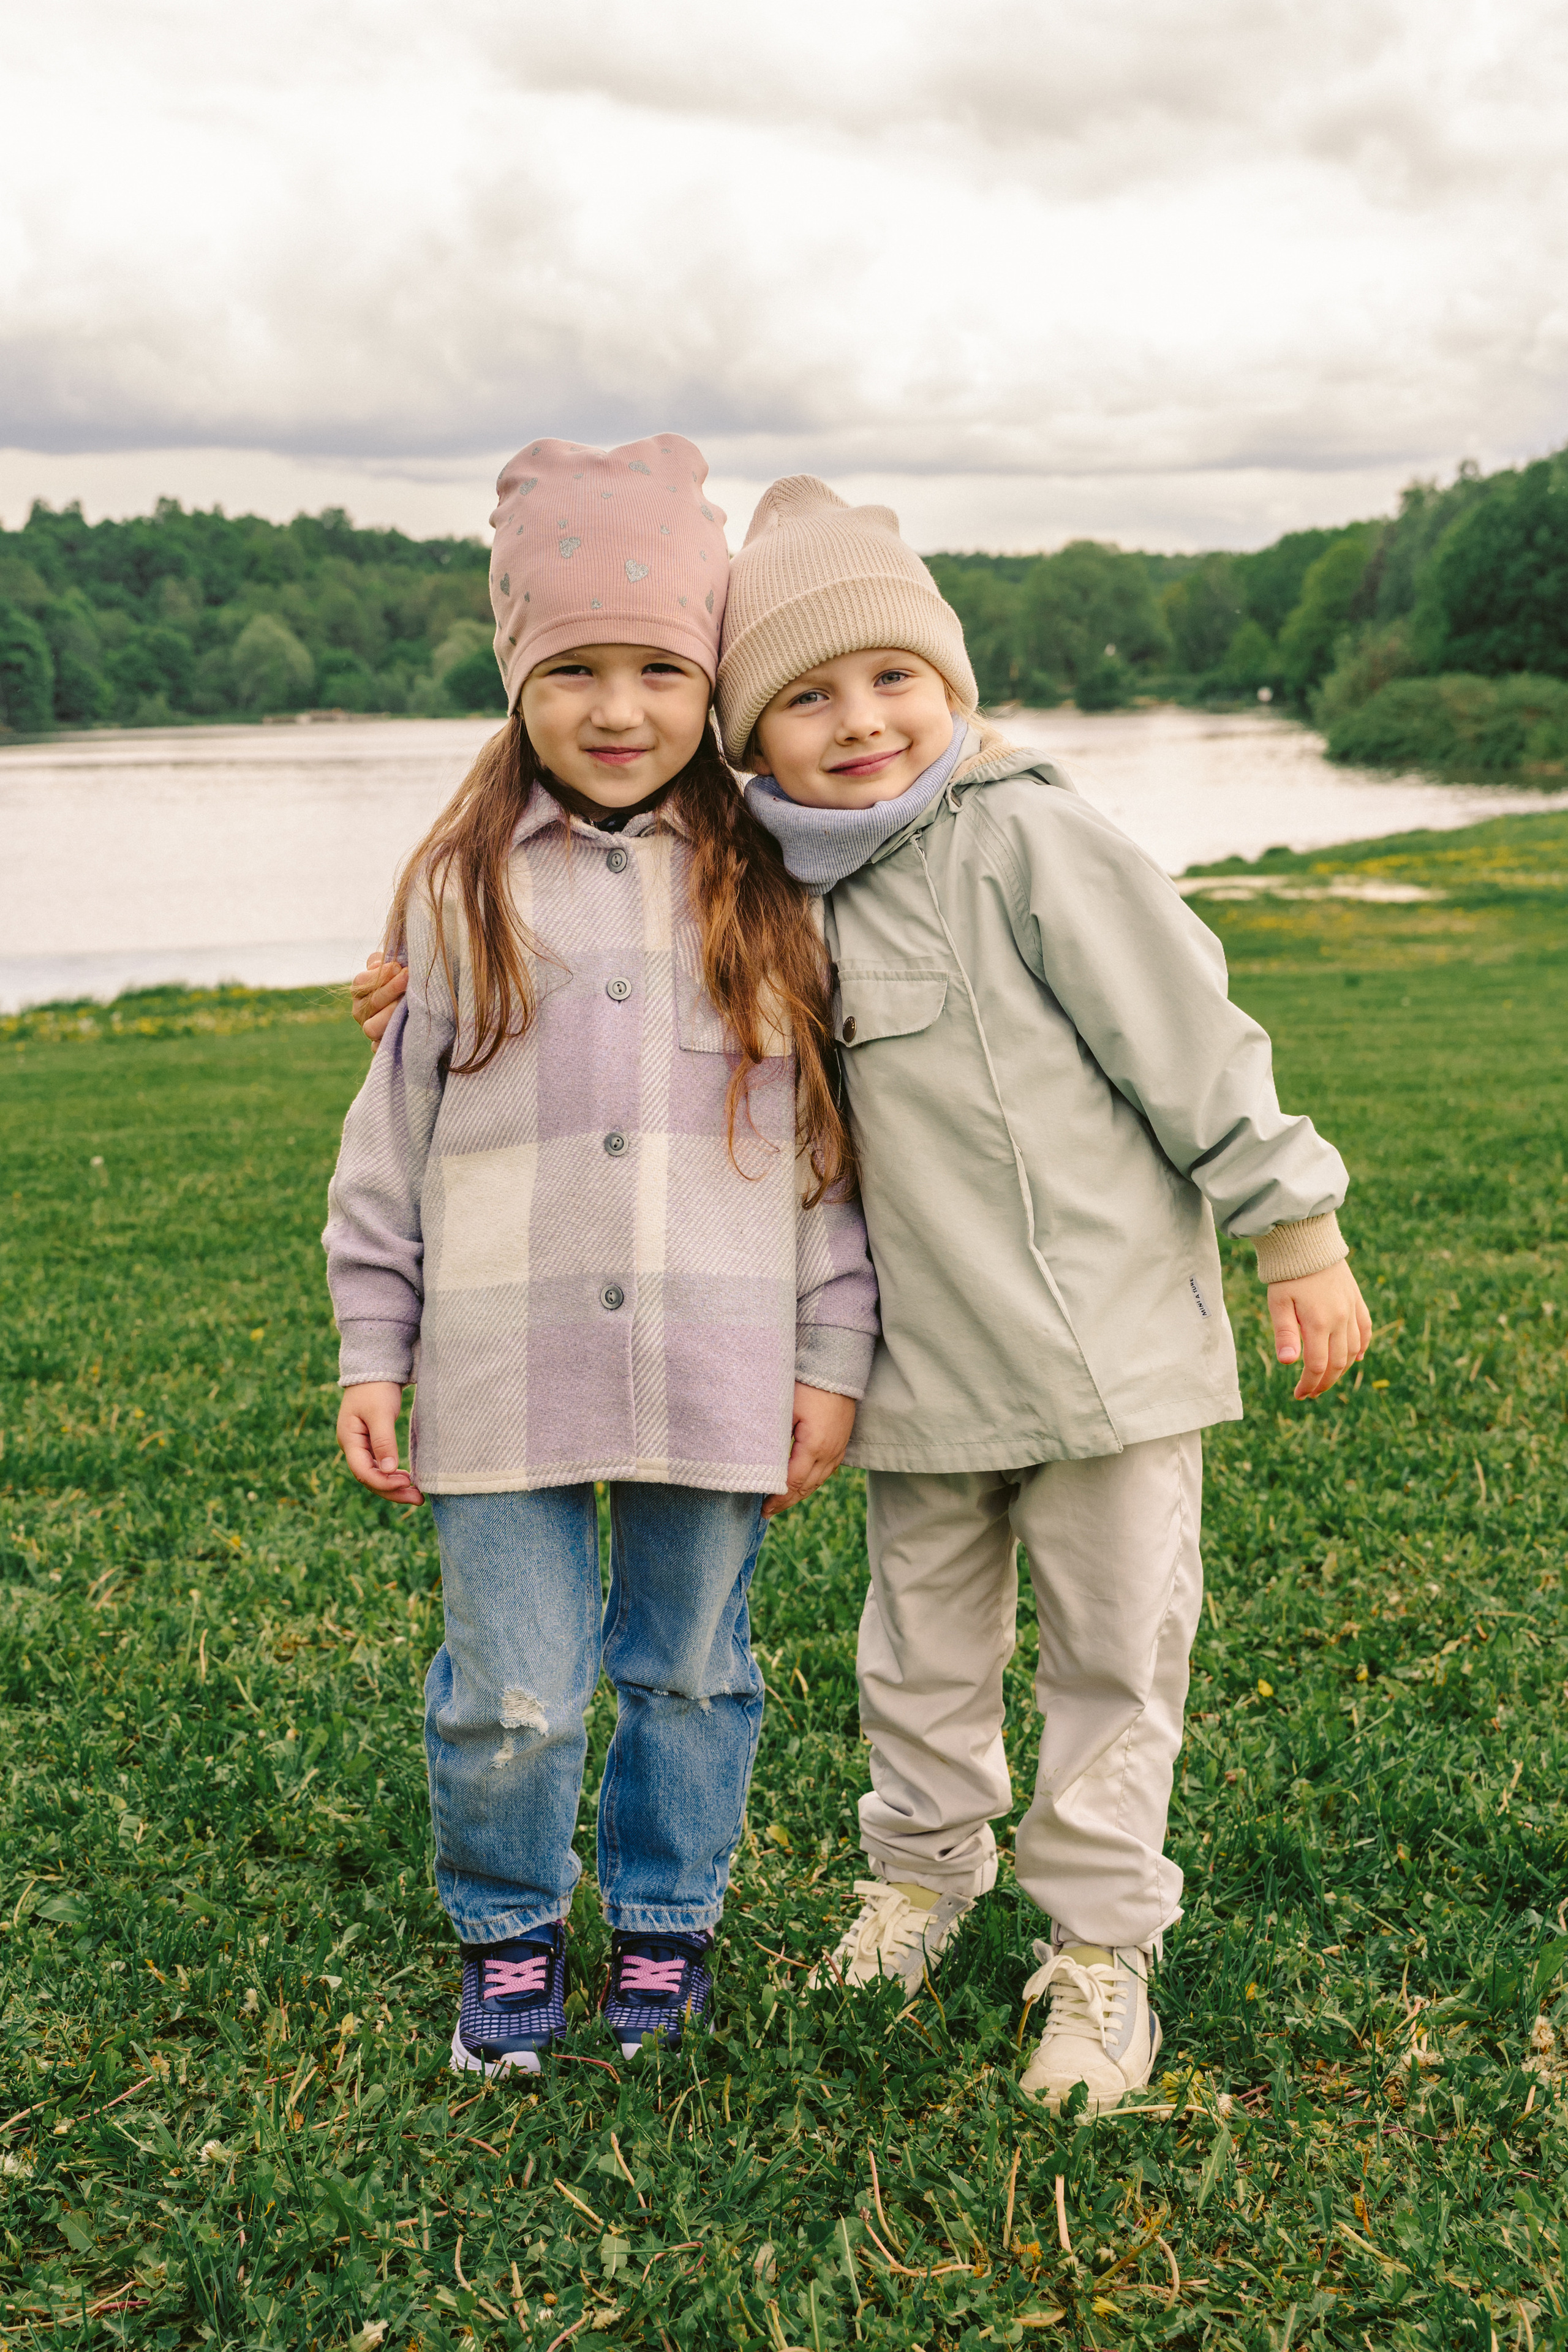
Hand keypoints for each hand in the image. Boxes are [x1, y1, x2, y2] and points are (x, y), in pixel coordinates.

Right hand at [337, 1381, 423, 1503]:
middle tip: (419, 1499)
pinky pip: (380, 1466)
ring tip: (417, 1495)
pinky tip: (408, 1480)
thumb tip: (390, 1470)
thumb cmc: (376, 1388)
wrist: (374, 1369)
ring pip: (375, 1475)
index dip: (384, 1482)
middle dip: (392, 1491)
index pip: (364, 1471)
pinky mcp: (371, 1444)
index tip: (408, 1483)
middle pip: (369, 1478)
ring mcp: (361, 1446)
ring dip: (394, 1487)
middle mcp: (353, 1447)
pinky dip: (393, 1476)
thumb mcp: (380, 1412)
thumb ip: (384, 1441)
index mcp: (349, 1440)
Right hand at [351, 950, 407, 1046]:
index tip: (398, 967)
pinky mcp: (381, 1046)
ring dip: (390, 1014)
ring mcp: (370, 1030)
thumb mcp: (393, 967)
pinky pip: (380, 1048)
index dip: (379, 974)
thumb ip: (384, 961)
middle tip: (408, 977)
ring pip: (371, 1027)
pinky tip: (405, 1030)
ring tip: (407, 1002)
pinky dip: (390, 1041)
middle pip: (370, 1002)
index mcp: (360, 990)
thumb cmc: (402, 980)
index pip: (361, 981)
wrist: (413, 1006)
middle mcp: (361, 1011)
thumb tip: (378, 963)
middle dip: (390, 989)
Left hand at [763, 1383, 857, 1517]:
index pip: (793, 1482)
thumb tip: (760, 1463)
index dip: (777, 1498)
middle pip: (806, 1487)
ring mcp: (838, 1448)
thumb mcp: (785, 1410)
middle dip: (786, 1501)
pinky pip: (827, 1470)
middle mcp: (830, 1452)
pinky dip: (813, 1481)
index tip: (762, 1508)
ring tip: (782, 1502)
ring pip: (818, 1481)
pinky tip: (802, 1485)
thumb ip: (774, 1439)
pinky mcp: (842, 1442)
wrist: (836, 1366)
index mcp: (814, 1446)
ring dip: (800, 1494)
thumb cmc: (806, 1384)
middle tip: (767, 1512)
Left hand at [1267, 1261, 1372, 1400]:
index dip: (1309, 1384)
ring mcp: (1352, 1310)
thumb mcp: (1278, 1302)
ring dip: (1341, 1369)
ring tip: (1326, 1379)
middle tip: (1310, 1393)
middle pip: (1337, 1363)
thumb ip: (1285, 1333)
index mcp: (1319, 1322)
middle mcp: (1340, 1319)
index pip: (1318, 1365)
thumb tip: (1288, 1363)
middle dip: (1324, 1382)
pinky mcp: (1357, 1300)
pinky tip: (1355, 1359)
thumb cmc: (1287, 1273)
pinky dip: (1362, 1347)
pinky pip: (1366, 1329)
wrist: (1307, 1240)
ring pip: (1354, 1350)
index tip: (1299, 1395)